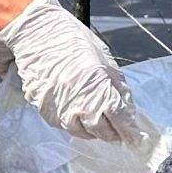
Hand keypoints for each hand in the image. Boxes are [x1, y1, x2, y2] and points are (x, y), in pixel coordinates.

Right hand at [0, 0, 136, 141]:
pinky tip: (80, 116)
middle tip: (120, 133)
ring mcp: (61, 108)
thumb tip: (127, 105)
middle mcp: (79, 101)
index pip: (119, 117)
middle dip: (114, 134)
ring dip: (95, 132)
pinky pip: (66, 125)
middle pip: (102, 130)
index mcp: (97, 85)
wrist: (34, 34)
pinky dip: (77, 125)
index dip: (130, 130)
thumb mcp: (102, 57)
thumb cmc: (70, 39)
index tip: (137, 137)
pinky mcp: (46, 111)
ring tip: (101, 125)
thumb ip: (116, 84)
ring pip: (83, 132)